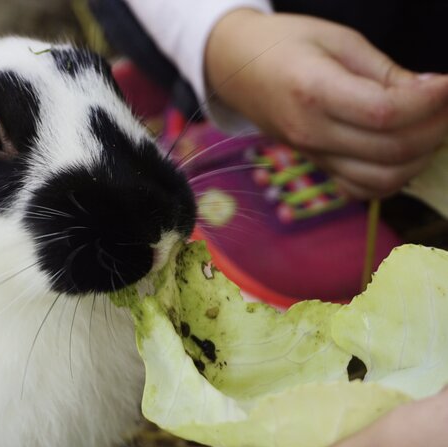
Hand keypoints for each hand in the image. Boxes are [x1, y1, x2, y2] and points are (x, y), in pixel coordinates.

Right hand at [205, 10, 447, 198]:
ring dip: (420, 157)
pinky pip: (361, 189)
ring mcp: (312, 155)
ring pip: (381, 179)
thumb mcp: (337, 40)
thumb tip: (430, 93)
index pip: (386, 113)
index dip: (430, 102)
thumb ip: (384, 71)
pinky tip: (404, 151)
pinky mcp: (316, 165)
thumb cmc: (284, 44)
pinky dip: (392, 179)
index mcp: (314, 92)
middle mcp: (311, 132)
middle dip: (436, 128)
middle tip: (447, 103)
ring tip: (432, 126)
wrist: (235, 69)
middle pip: (391, 150)